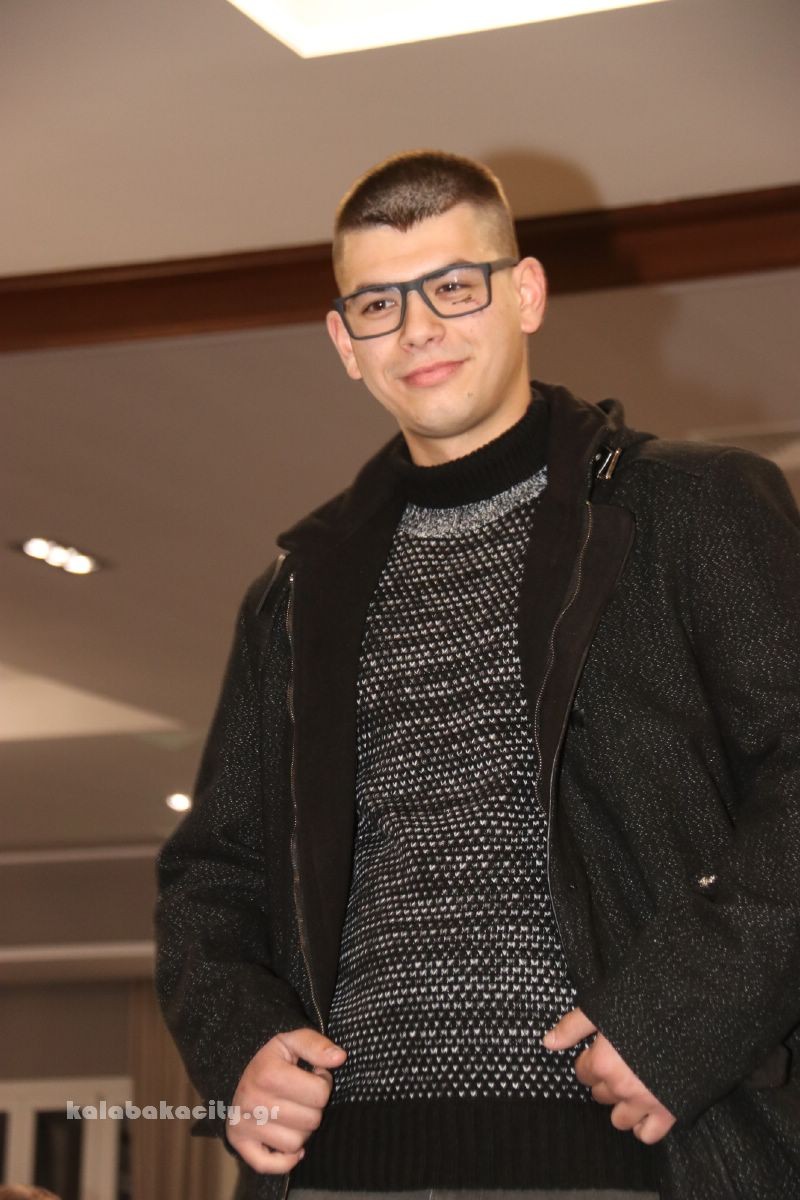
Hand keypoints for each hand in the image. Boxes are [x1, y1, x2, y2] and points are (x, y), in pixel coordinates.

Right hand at [228, 1027, 346, 1172]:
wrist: (237, 1073)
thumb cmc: (273, 1060)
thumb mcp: (293, 1042)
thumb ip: (317, 1045)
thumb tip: (339, 1057)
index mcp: (267, 1073)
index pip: (320, 1093)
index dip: (323, 1084)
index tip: (313, 1077)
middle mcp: (252, 1101)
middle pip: (311, 1121)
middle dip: (314, 1108)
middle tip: (303, 1097)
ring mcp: (243, 1125)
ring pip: (296, 1144)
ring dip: (302, 1131)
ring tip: (294, 1113)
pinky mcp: (238, 1144)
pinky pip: (268, 1165)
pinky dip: (284, 1159)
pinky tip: (289, 1143)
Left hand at [543, 1007, 675, 1143]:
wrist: (696, 1012)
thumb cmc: (648, 1003)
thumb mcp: (604, 1006)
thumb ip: (573, 1026)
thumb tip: (547, 1043)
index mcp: (603, 1062)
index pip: (583, 1073)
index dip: (590, 1060)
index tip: (602, 1050)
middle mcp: (621, 1087)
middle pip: (600, 1095)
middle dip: (606, 1081)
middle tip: (620, 1064)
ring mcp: (646, 1102)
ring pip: (620, 1119)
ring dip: (622, 1105)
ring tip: (632, 1085)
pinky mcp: (670, 1112)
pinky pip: (648, 1135)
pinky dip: (644, 1126)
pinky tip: (646, 1109)